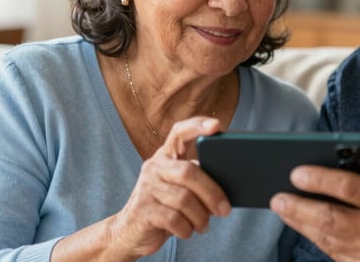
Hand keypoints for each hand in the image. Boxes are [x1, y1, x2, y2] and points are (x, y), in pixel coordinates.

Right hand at [108, 117, 230, 257]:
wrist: (131, 232)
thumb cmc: (165, 207)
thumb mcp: (181, 189)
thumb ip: (198, 180)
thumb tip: (228, 184)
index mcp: (167, 156)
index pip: (180, 132)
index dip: (198, 126)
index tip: (217, 126)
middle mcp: (154, 166)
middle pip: (189, 172)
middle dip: (212, 193)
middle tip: (225, 210)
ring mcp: (146, 187)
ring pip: (183, 199)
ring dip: (200, 216)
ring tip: (203, 225)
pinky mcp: (142, 210)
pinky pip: (173, 219)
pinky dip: (186, 229)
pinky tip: (188, 231)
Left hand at [270, 132, 359, 261]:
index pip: (350, 188)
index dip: (320, 179)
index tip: (297, 172)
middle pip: (331, 219)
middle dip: (299, 208)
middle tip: (277, 197)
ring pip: (329, 240)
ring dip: (302, 225)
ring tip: (284, 210)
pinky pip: (337, 255)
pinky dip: (319, 241)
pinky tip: (306, 227)